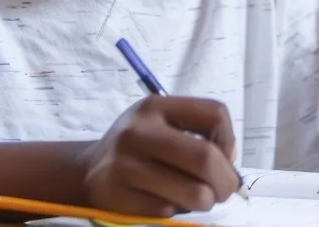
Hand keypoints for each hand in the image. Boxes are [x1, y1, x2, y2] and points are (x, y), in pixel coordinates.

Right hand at [81, 95, 240, 216]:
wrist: (88, 170)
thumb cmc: (139, 148)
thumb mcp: (162, 124)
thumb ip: (197, 134)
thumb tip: (230, 163)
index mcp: (154, 107)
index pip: (214, 113)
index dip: (229, 139)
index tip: (224, 155)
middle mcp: (138, 132)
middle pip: (205, 158)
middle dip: (226, 181)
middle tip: (224, 190)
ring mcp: (124, 166)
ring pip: (194, 192)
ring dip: (205, 200)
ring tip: (198, 197)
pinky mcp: (117, 198)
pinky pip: (169, 211)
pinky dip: (176, 210)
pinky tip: (166, 200)